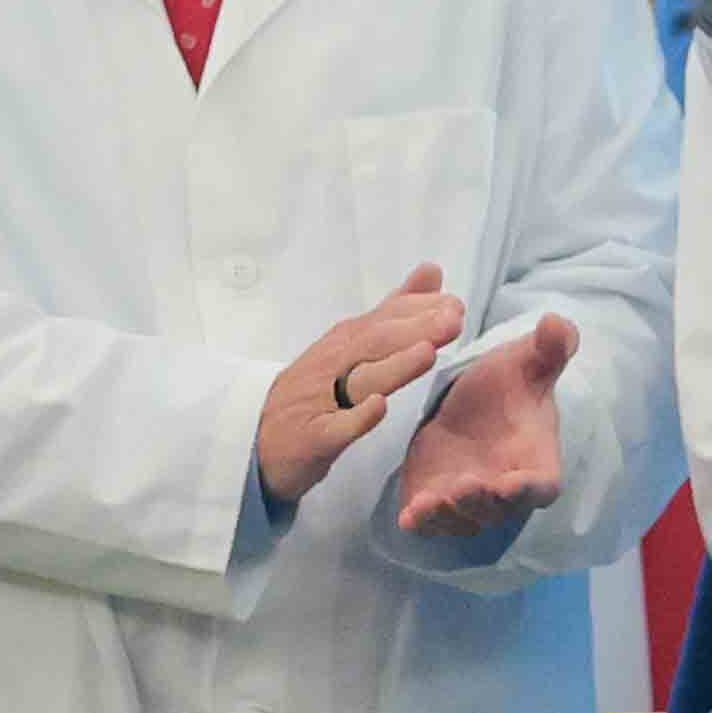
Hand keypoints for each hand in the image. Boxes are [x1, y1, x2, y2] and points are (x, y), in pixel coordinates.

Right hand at [258, 265, 464, 504]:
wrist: (255, 440)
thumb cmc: (316, 389)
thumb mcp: (354, 344)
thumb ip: (394, 310)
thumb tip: (431, 272)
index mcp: (347, 342)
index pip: (384, 319)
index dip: (419, 309)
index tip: (456, 303)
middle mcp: (334, 365)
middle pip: (376, 343)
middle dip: (415, 329)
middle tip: (453, 319)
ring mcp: (322, 402)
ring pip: (358, 380)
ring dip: (393, 365)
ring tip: (427, 352)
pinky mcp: (314, 438)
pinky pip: (336, 428)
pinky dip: (356, 418)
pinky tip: (377, 407)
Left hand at [396, 312, 579, 537]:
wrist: (467, 405)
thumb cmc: (505, 386)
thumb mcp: (523, 362)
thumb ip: (547, 348)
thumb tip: (558, 322)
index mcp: (535, 459)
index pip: (542, 486)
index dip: (528, 489)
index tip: (510, 483)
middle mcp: (504, 488)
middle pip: (498, 510)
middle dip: (480, 502)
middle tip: (463, 486)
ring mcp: (468, 501)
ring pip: (462, 521)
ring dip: (448, 515)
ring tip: (429, 500)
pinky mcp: (435, 502)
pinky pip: (431, 524)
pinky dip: (422, 523)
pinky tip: (409, 514)